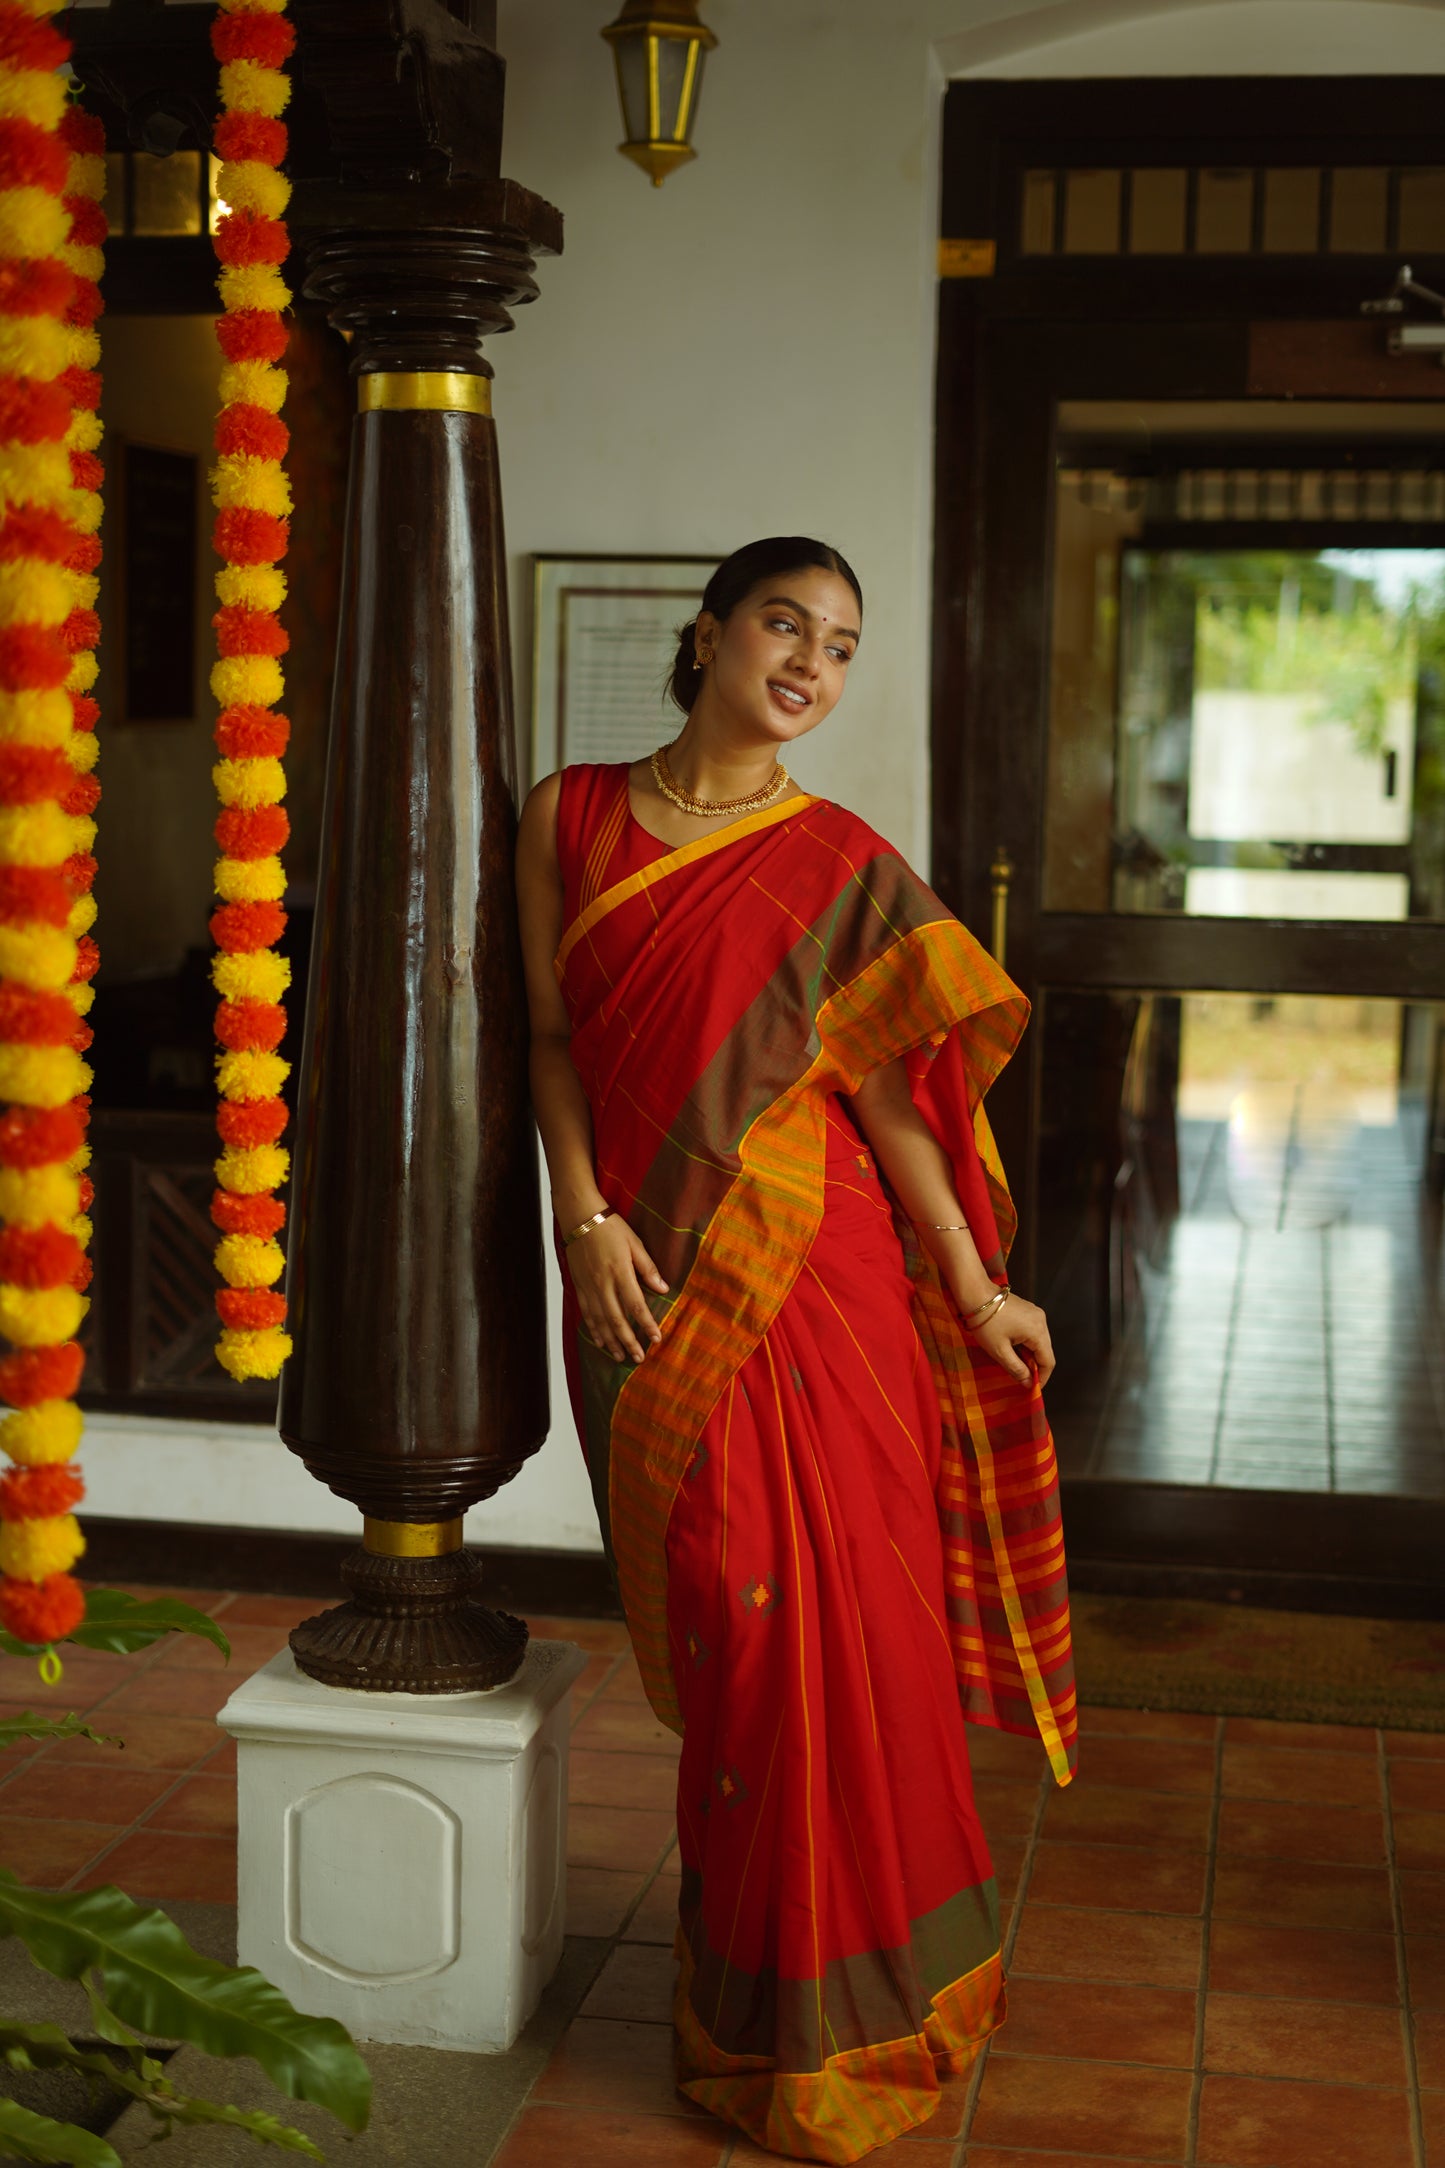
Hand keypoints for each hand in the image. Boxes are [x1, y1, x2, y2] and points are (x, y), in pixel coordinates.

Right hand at [567, 1214, 668, 1363]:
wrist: (580, 1218)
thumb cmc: (610, 1228)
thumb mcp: (635, 1243)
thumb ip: (648, 1268)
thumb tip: (663, 1288)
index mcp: (620, 1272)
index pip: (636, 1305)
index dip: (647, 1324)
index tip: (656, 1339)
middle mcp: (603, 1284)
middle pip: (617, 1320)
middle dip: (628, 1342)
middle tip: (638, 1358)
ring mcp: (589, 1287)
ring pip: (600, 1321)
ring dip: (611, 1341)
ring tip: (620, 1356)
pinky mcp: (579, 1287)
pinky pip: (587, 1313)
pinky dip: (594, 1330)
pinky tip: (600, 1341)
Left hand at [966, 1292, 1054, 1390]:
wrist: (974, 1294)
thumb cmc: (985, 1322)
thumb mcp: (999, 1351)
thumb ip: (1017, 1369)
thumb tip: (1029, 1383)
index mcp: (1038, 1331)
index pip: (1048, 1361)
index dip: (1042, 1378)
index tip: (1032, 1389)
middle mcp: (1041, 1320)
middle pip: (1045, 1351)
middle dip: (1035, 1367)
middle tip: (1021, 1378)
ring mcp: (1035, 1313)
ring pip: (1039, 1342)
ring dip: (1029, 1355)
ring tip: (1014, 1364)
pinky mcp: (1028, 1310)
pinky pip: (1032, 1332)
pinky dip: (1025, 1344)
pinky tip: (1012, 1349)